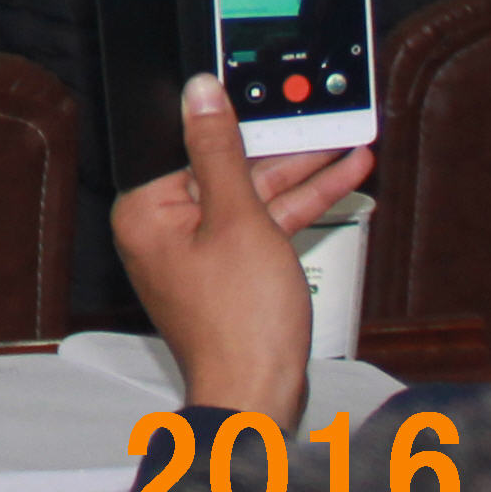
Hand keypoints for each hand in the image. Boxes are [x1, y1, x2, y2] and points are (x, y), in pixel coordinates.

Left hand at [108, 73, 369, 432]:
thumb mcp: (237, 218)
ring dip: (301, 177)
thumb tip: (201, 96)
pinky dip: (296, 210)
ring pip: (253, 200)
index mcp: (145, 212)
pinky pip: (261, 228)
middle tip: (323, 126)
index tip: (276, 107)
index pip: (195, 150)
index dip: (244, 130)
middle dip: (284, 154)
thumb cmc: (240, 323)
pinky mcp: (229, 273)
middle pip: (228, 173)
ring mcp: (198, 254)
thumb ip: (221, 152)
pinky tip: (335, 185)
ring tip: (346, 149)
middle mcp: (163, 231)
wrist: (259, 396)